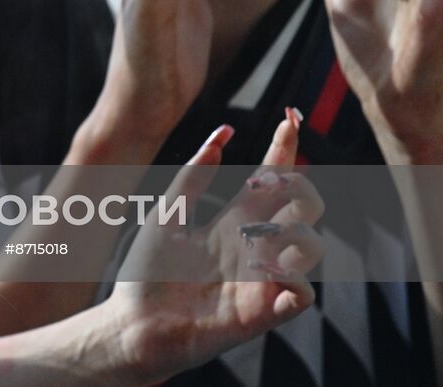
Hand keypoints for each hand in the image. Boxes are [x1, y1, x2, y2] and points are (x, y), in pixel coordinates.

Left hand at [110, 113, 324, 382]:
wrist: (131, 325)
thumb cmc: (145, 274)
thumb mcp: (165, 215)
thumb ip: (193, 177)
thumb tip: (220, 135)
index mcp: (233, 223)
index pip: (271, 181)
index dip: (283, 150)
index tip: (290, 118)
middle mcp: (253, 248)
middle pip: (302, 208)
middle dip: (297, 188)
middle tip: (264, 185)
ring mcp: (260, 280)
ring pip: (311, 247)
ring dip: (293, 232)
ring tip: (256, 234)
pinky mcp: (260, 313)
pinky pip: (301, 294)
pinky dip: (293, 277)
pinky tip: (265, 268)